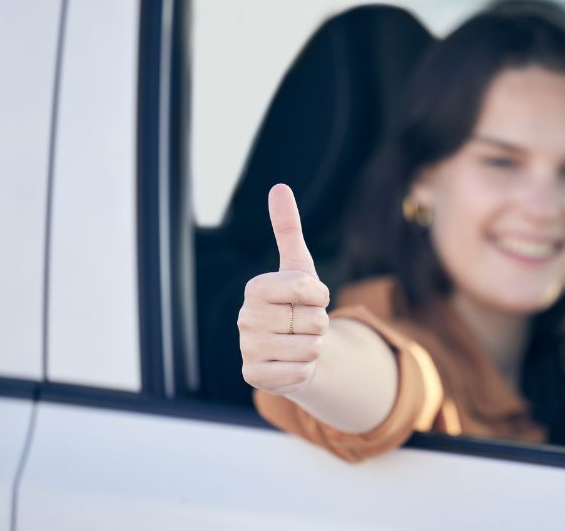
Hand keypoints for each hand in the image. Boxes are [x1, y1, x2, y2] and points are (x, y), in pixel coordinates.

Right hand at [239, 184, 330, 394]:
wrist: (292, 349)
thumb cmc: (296, 304)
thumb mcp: (299, 266)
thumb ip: (288, 228)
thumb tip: (278, 187)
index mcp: (255, 288)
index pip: (305, 287)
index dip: (319, 295)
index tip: (312, 298)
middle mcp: (245, 318)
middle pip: (312, 320)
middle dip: (319, 323)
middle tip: (304, 324)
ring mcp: (246, 348)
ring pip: (309, 347)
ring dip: (314, 347)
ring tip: (300, 342)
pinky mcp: (253, 377)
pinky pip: (299, 372)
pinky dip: (305, 370)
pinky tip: (292, 363)